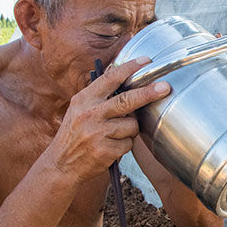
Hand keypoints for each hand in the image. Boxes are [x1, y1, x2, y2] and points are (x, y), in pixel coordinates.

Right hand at [45, 57, 170, 180]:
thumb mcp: (80, 109)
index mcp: (84, 99)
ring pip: (132, 125)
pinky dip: (124, 146)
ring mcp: (97, 133)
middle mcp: (89, 114)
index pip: (110, 79)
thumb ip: (100, 96)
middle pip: (126, 100)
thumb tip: (126, 78)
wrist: (61, 165)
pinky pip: (128, 144)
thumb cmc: (76, 135)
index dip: (130, 68)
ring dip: (130, 130)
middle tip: (165, 87)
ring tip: (114, 135)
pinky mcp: (105, 151)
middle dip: (148, 93)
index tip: (146, 61)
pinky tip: (110, 148)